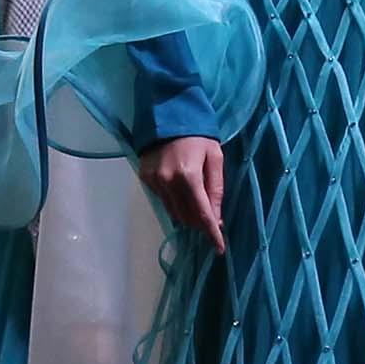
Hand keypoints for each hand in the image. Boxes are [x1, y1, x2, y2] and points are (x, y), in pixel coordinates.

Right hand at [140, 136, 229, 254]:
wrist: (167, 115)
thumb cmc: (197, 135)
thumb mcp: (214, 158)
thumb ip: (216, 188)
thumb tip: (216, 217)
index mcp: (188, 176)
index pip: (202, 213)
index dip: (211, 233)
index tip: (219, 248)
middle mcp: (168, 182)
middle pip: (186, 217)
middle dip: (200, 222)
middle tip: (212, 218)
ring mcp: (153, 181)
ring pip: (173, 212)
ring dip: (187, 214)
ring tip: (197, 203)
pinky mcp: (144, 178)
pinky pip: (162, 199)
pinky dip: (174, 200)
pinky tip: (180, 188)